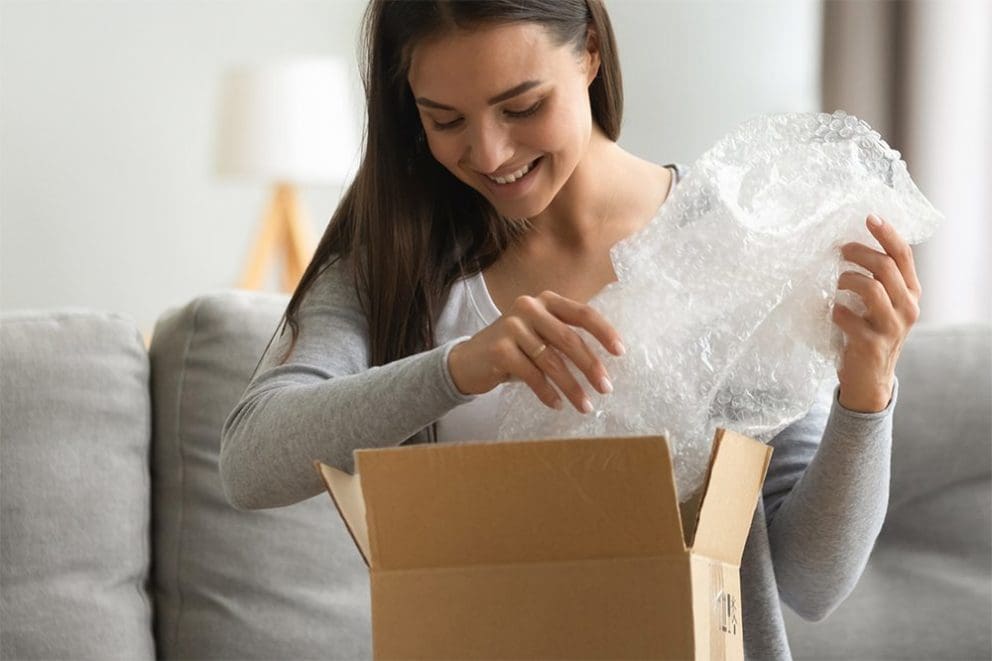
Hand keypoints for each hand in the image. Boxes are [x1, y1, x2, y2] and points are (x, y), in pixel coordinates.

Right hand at [447, 290, 624, 412]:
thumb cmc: (514, 349)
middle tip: (606, 388)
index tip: (620, 352)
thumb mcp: (540, 334)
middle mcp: (529, 307)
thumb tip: (605, 361)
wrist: (468, 360)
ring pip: (552, 361)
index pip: (582, 314)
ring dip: (572, 387)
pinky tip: (557, 404)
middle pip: (569, 339)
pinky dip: (547, 392)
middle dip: (591, 367)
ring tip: (585, 405)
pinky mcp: (500, 349)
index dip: (604, 332)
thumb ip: (565, 337)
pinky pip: (532, 375)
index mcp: (546, 301)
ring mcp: (512, 326)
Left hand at [833, 214, 921, 411]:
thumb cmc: (868, 333)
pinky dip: (835, 310)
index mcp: (910, 293)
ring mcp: (891, 327)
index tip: (868, 217)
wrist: (869, 379)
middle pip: (886, 267)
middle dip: (859, 252)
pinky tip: (830, 311)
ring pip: (871, 287)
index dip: (886, 234)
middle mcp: (907, 307)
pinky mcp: (871, 343)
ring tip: (836, 281)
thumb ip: (876, 279)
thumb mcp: (881, 305)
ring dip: (847, 278)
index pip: (903, 256)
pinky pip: (848, 317)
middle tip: (839, 249)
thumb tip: (849, 244)